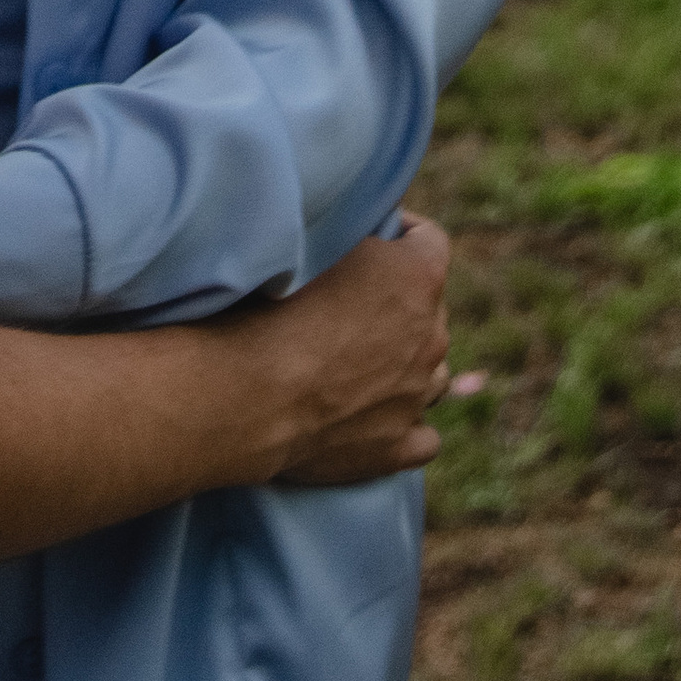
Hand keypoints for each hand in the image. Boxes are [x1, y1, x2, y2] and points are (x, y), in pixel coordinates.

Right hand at [260, 211, 451, 487]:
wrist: (247, 391)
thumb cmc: (270, 307)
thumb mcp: (315, 242)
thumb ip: (353, 239)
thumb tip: (363, 236)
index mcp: (417, 278)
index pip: (430, 240)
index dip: (401, 233)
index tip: (374, 237)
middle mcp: (431, 337)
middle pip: (430, 308)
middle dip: (399, 302)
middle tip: (350, 304)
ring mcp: (418, 397)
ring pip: (433, 373)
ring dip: (408, 364)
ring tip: (362, 363)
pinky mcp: (398, 448)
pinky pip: (425, 437)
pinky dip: (407, 425)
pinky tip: (379, 417)